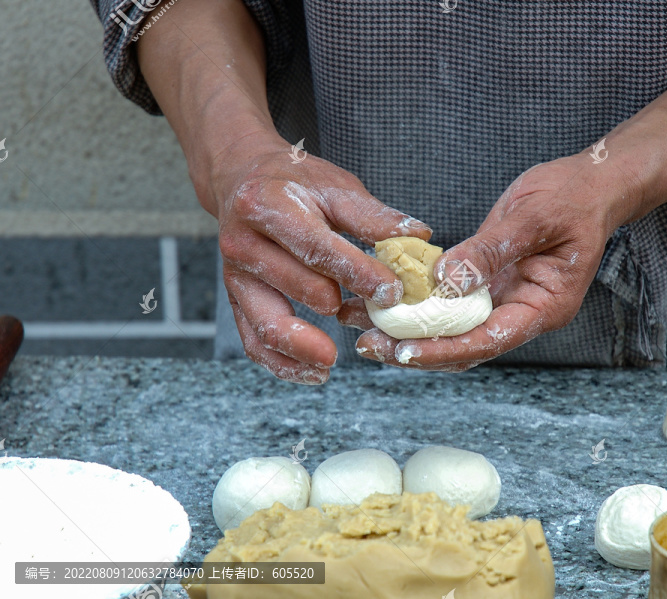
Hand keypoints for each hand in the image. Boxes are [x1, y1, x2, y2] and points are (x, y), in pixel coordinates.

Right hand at [211, 131, 431, 382]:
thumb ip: (372, 217)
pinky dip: (282, 364)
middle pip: (295, 284)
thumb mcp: (335, 187)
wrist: (244, 180)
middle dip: (337, 304)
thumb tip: (418, 237)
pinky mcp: (235, 300)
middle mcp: (243, 242)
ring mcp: (234, 275)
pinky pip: (254, 341)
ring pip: (267, 322)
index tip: (392, 292)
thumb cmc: (296, 185)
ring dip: (303, 347)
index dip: (357, 272)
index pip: (316, 246)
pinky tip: (314, 373)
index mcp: (268, 206)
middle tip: (379, 318)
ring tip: (334, 361)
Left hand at [340, 150, 629, 369]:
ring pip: (454, 331)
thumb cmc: (572, 198)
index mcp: (543, 307)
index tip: (404, 351)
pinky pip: (451, 303)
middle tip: (369, 346)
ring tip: (365, 330)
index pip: (489, 341)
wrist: (589, 184)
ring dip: (412, 333)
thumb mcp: (533, 217)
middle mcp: (522, 312)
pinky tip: (386, 300)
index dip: (445, 350)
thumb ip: (491, 250)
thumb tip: (446, 279)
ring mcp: (505, 301)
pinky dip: (420, 305)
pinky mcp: (489, 284)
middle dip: (418, 351)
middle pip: (466, 346)